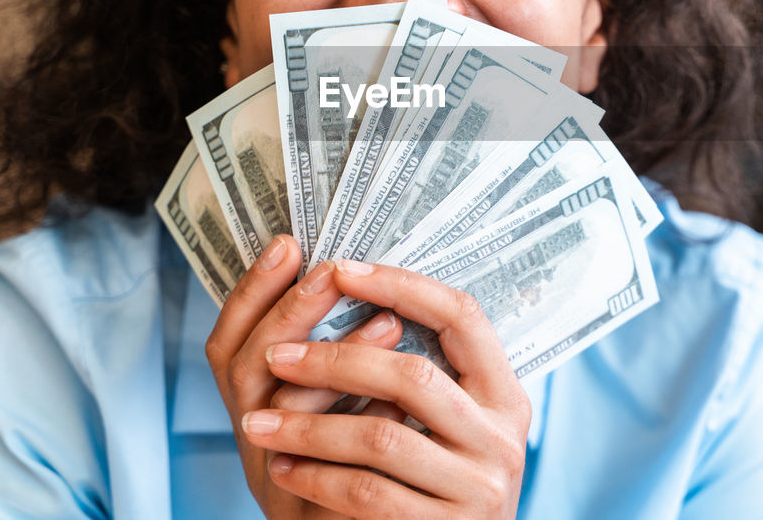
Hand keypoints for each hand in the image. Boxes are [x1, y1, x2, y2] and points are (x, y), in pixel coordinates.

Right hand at [206, 236, 404, 518]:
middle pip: (244, 367)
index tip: (287, 244)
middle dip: (290, 311)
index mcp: (254, 407)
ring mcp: (274, 480)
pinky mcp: (310, 513)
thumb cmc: (360, 468)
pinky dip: (364, 421)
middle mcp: (252, 440)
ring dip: (338, 360)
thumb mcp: (340, 404)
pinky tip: (400, 397)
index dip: (250, 292)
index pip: (228, 342)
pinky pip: (331, 462)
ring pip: (282, 414)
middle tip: (332, 271)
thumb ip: (341, 357)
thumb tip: (370, 282)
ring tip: (389, 322)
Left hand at [239, 260, 532, 519]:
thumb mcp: (454, 425)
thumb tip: (355, 292)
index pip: (462, 316)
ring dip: (307, 426)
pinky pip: (368, 493)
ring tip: (256, 420)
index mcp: (506, 395)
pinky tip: (282, 466)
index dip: (400, 285)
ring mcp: (479, 488)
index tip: (339, 269)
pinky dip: (316, 476)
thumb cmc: (442, 484)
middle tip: (275, 355)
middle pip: (412, 375)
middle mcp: (502, 438)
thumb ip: (424, 376)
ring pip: (380, 437)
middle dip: (334, 360)